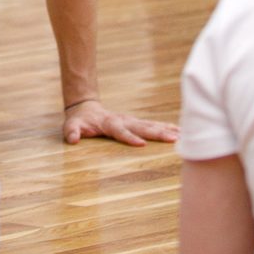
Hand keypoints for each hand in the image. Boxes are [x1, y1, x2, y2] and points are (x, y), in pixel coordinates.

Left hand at [63, 99, 178, 146]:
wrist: (85, 108)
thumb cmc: (79, 121)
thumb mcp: (72, 126)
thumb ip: (72, 132)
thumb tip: (72, 139)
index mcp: (110, 123)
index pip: (121, 132)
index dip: (130, 138)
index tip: (142, 145)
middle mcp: (124, 121)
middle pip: (143, 128)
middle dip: (158, 133)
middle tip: (174, 139)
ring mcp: (131, 121)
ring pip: (151, 125)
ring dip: (166, 130)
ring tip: (182, 134)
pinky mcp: (135, 123)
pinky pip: (152, 125)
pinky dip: (166, 127)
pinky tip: (179, 131)